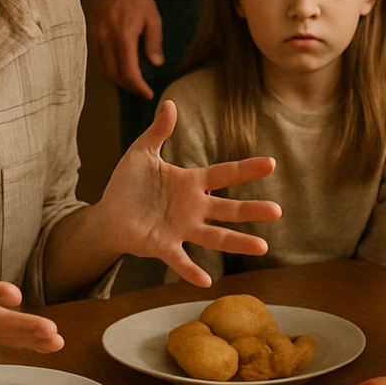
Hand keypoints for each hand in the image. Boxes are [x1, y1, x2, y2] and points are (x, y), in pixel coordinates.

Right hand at [82, 0, 162, 95]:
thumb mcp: (152, 17)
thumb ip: (154, 42)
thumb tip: (156, 64)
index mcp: (123, 38)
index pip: (129, 73)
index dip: (138, 88)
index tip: (148, 93)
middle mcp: (106, 41)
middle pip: (114, 76)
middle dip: (129, 87)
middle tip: (141, 90)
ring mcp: (95, 38)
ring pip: (103, 70)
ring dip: (117, 80)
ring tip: (131, 82)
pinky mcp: (90, 35)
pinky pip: (96, 60)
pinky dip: (107, 69)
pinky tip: (117, 69)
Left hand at [94, 100, 281, 286]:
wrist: (108, 214)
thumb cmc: (127, 184)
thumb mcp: (141, 152)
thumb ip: (158, 131)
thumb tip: (170, 103)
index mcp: (190, 183)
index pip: (224, 174)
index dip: (246, 169)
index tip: (271, 163)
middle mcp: (193, 208)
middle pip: (228, 209)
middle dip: (252, 210)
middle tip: (278, 210)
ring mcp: (181, 229)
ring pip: (215, 236)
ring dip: (237, 242)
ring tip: (263, 247)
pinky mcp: (163, 246)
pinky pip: (180, 260)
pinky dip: (191, 270)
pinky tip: (206, 281)